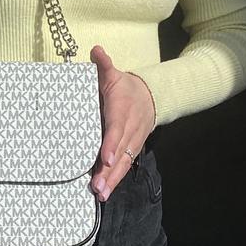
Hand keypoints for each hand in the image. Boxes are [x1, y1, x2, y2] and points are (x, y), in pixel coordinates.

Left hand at [89, 45, 155, 201]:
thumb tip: (95, 51)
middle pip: (120, 153)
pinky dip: (115, 180)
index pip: (117, 129)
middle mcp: (129, 130)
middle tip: (97, 186)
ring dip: (112, 180)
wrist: (150, 96)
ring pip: (123, 164)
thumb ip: (103, 65)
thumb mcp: (113, 75)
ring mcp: (132, 142)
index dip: (112, 144)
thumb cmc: (124, 88)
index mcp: (121, 111)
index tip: (106, 158)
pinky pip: (124, 167)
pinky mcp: (132, 150)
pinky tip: (104, 192)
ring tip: (100, 194)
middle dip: (109, 171)